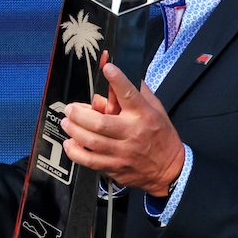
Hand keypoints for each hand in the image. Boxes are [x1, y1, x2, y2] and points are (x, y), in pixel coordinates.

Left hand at [60, 61, 184, 195]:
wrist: (170, 169)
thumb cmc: (161, 136)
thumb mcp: (157, 110)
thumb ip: (139, 91)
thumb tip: (123, 72)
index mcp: (144, 115)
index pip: (130, 94)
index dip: (118, 80)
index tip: (107, 68)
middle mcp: (132, 133)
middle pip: (100, 123)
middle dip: (79, 114)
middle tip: (70, 109)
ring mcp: (123, 152)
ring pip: (92, 141)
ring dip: (74, 130)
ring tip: (67, 122)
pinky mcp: (115, 167)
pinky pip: (90, 160)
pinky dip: (75, 152)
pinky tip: (70, 143)